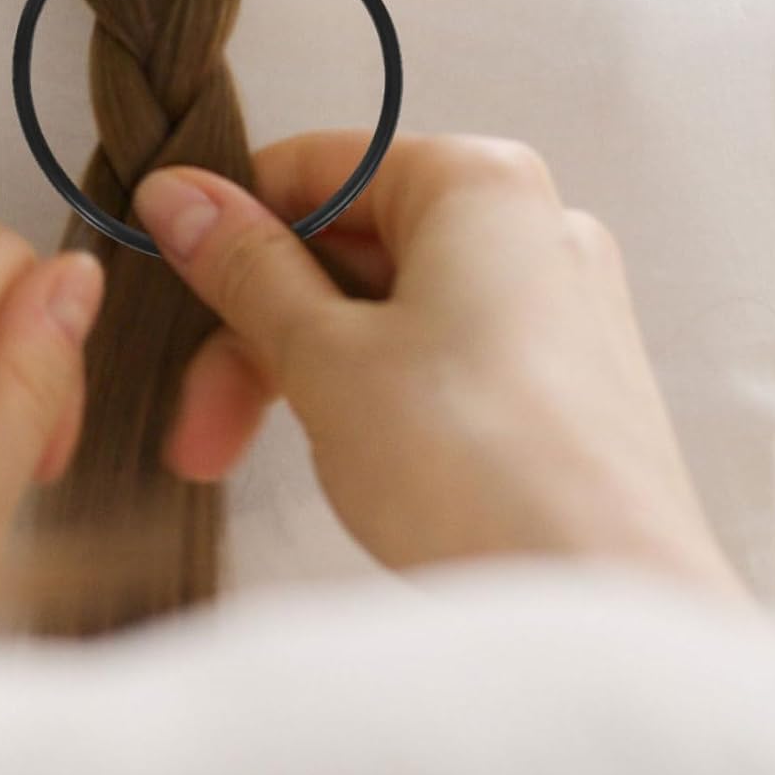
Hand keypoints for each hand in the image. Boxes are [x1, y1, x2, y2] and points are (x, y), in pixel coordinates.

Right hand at [135, 131, 743, 596]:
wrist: (606, 609)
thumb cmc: (467, 463)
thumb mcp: (324, 356)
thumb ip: (246, 267)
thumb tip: (175, 191)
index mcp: (479, 183)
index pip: (321, 164)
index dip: (233, 223)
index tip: (167, 279)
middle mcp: (530, 227)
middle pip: (350, 248)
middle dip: (256, 332)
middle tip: (199, 423)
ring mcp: (556, 306)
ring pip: (388, 311)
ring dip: (301, 374)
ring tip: (239, 459)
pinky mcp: (565, 383)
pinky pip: (439, 358)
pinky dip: (371, 394)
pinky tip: (343, 459)